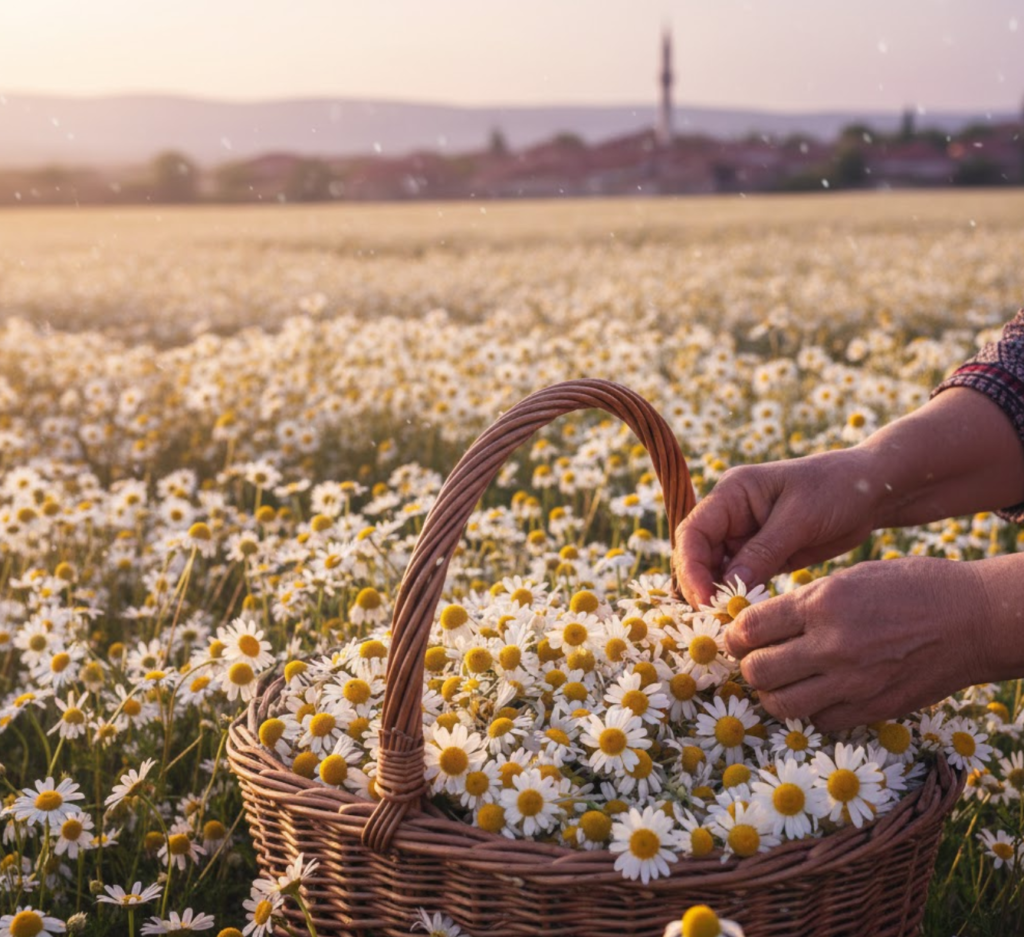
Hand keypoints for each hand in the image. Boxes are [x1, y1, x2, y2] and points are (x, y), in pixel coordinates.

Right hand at [673, 447, 882, 608]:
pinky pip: (740, 580)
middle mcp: (730, 515)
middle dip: (701, 587)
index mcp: (731, 493)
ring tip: (730, 624)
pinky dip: (739, 598)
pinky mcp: (762, 556)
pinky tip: (747, 616)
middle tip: (717, 619)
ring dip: (719, 596)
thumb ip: (763, 550)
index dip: (691, 567)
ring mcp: (744, 537)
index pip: (693, 532)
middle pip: (697, 556)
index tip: (704, 599)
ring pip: (715, 572)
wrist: (872, 490)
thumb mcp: (800, 517)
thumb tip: (728, 586)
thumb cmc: (837, 489)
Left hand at [724, 556, 990, 730]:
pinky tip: (815, 694)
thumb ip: (805, 601)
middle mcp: (832, 645)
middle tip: (752, 659)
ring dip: (771, 695)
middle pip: (758, 670)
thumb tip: (761, 622)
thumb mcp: (850, 577)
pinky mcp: (872, 709)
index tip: (735, 636)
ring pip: (781, 705)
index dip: (734, 634)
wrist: (972, 619)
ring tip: (777, 682)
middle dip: (747, 666)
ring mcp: (852, 683)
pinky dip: (809, 711)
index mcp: (822, 603)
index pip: (750, 628)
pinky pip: (819, 721)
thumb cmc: (911, 587)